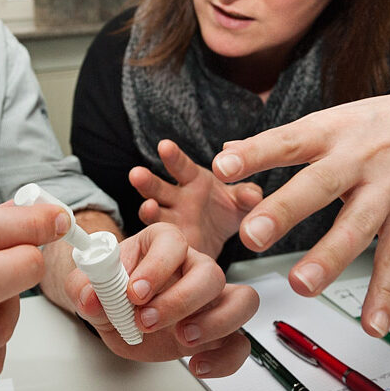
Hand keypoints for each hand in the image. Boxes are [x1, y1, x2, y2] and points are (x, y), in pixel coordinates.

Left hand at [64, 222, 258, 377]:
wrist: (121, 320)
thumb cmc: (115, 295)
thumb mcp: (91, 289)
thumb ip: (84, 288)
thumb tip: (90, 297)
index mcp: (162, 245)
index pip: (173, 242)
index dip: (156, 266)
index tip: (134, 292)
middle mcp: (193, 267)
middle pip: (210, 271)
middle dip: (181, 300)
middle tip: (148, 320)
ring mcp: (212, 299)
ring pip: (241, 299)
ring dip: (215, 322)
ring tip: (182, 338)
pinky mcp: (220, 332)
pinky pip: (241, 342)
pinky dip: (224, 358)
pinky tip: (197, 364)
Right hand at [130, 139, 262, 257]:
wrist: (220, 238)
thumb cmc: (225, 209)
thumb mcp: (241, 201)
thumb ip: (248, 195)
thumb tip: (253, 195)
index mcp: (192, 181)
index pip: (181, 165)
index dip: (173, 156)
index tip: (165, 146)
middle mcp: (176, 199)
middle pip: (158, 188)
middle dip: (147, 181)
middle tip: (137, 174)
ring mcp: (171, 222)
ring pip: (154, 214)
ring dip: (148, 210)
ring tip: (147, 207)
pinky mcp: (172, 244)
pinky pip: (163, 243)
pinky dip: (160, 243)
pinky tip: (159, 243)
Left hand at [212, 91, 389, 336]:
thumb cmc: (378, 126)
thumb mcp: (330, 124)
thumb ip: (280, 142)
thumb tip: (226, 151)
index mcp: (328, 133)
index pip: (286, 141)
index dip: (254, 154)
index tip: (221, 168)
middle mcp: (357, 159)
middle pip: (317, 185)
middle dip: (283, 212)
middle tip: (250, 237)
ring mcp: (389, 188)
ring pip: (357, 226)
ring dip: (329, 258)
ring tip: (301, 286)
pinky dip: (386, 293)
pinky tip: (372, 323)